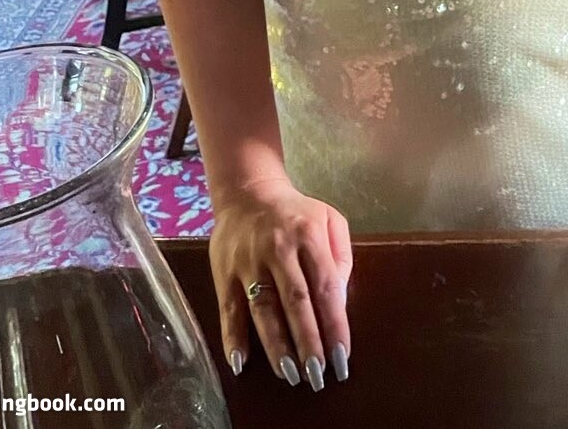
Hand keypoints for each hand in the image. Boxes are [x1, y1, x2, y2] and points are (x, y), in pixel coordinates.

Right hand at [210, 173, 351, 391]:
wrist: (247, 191)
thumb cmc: (296, 213)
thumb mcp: (329, 219)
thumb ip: (340, 256)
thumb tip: (339, 300)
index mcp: (309, 235)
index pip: (326, 287)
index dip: (335, 325)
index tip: (342, 357)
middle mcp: (279, 249)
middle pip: (296, 302)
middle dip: (308, 342)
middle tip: (317, 375)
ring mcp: (249, 261)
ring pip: (263, 309)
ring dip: (276, 346)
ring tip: (290, 374)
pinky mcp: (224, 272)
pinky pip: (229, 309)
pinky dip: (233, 337)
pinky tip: (241, 362)